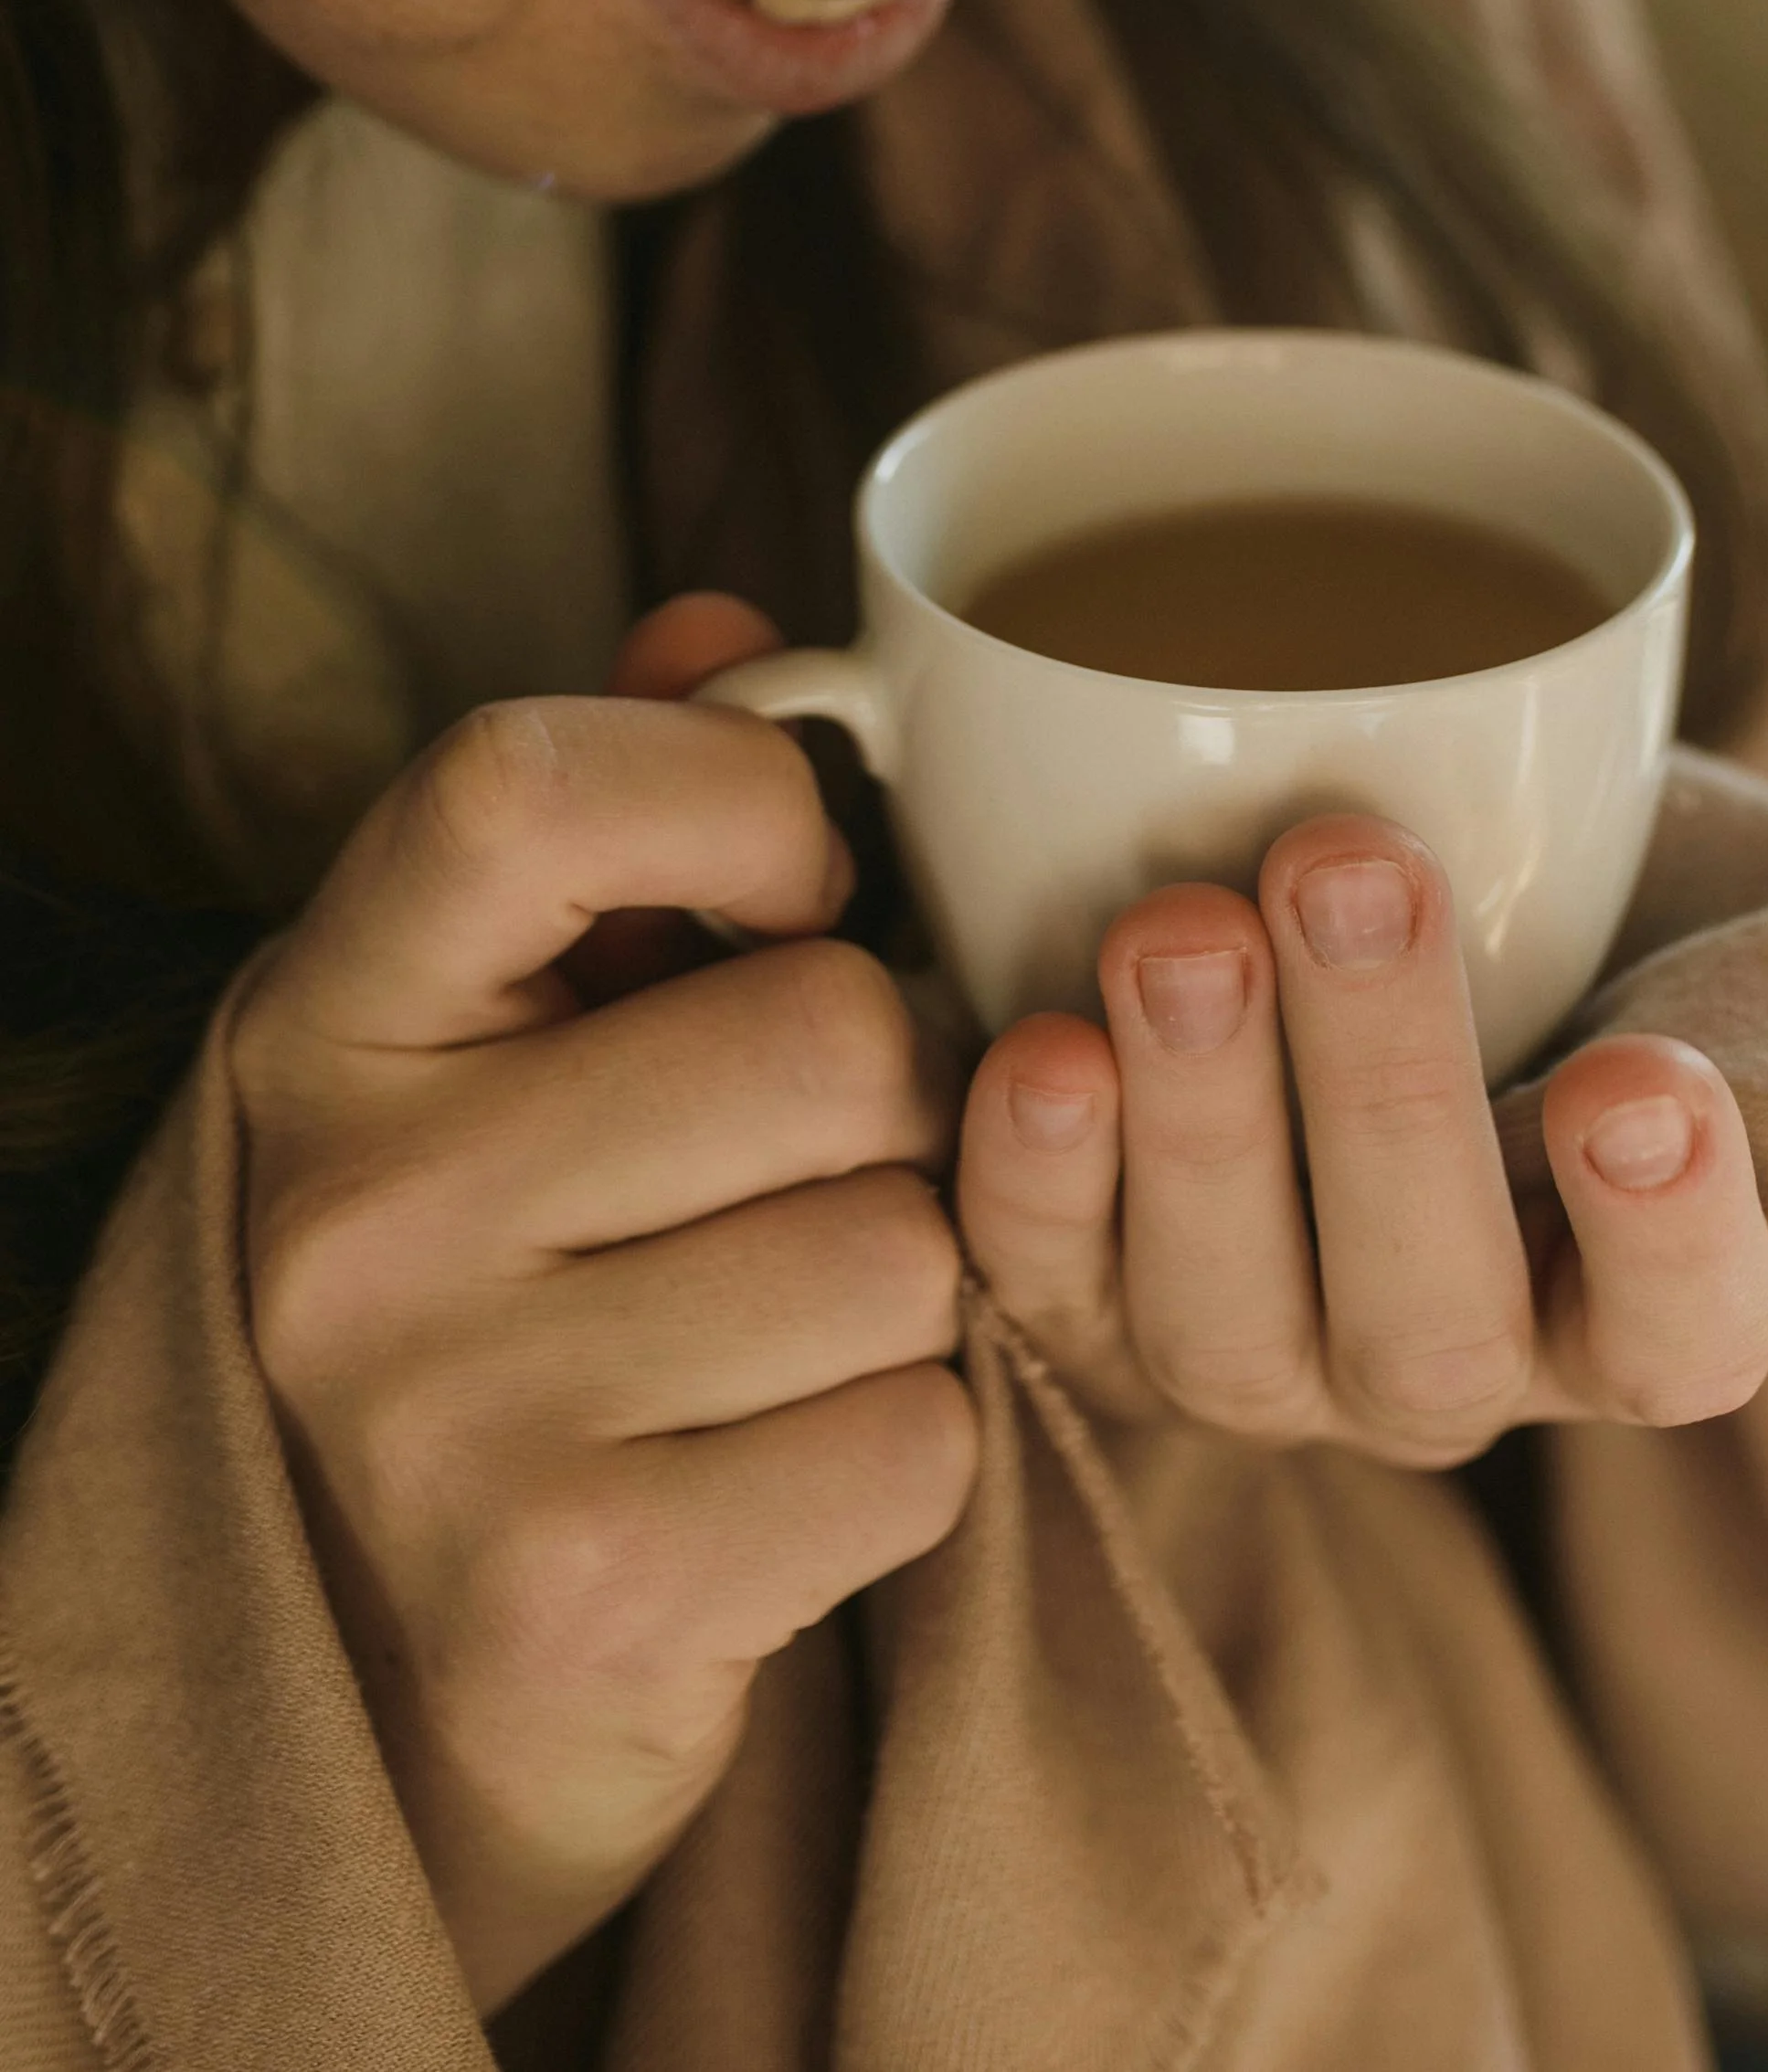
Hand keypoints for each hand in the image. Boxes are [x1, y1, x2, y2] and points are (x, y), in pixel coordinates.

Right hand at [233, 597, 975, 2018]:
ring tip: (785, 1324)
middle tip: (816, 1164)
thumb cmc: (530, 1275)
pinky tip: (788, 1465)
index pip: (526, 785)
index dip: (739, 801)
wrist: (435, 1664)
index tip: (799, 888)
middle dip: (895, 1103)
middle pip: (826, 1035)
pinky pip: (916, 1441)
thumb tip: (733, 624)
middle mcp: (352, 1206)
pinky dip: (907, 1452)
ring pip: (902, 1246)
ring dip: (909, 1290)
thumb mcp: (525, 1024)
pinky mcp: (569, 1590)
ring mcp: (441, 1415)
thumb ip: (626, 807)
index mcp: (330, 1019)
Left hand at [958, 812, 1767, 1459]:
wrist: (1377, 878)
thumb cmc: (1591, 908)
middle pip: (1429, 1321)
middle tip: (1354, 872)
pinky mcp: (1077, 1302)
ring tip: (1179, 926)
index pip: (1678, 1334)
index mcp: (1616, 1298)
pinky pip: (1039, 1284)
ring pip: (1223, 1325)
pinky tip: (1029, 1047)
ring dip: (1197, 1126)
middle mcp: (1435, 1364)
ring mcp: (1250, 1353)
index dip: (1665, 1237)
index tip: (1642, 1083)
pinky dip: (1024, 1178)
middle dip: (1386, 1095)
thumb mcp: (1728, 948)